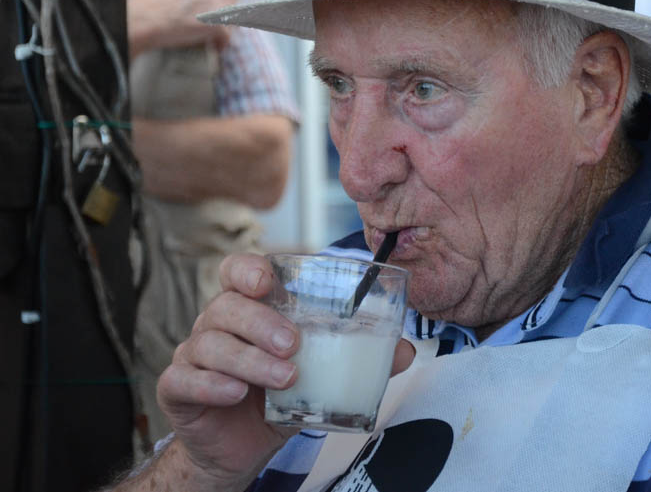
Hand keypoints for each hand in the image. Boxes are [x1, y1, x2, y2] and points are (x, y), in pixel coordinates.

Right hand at [127, 0, 237, 58]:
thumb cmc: (150, 8)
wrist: (143, 20)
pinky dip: (222, 43)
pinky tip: (215, 47)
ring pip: (232, 15)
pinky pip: (227, 35)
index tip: (222, 1)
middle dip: (228, 8)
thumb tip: (200, 1)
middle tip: (222, 21)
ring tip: (218, 35)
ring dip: (227, 26)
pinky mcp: (214, 23)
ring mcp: (213, 3)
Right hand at [152, 253, 415, 489]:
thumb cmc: (281, 397)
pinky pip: (183, 378)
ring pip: (209, 342)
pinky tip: (236, 393)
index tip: (269, 281)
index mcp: (250, 309)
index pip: (237, 271)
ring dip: (249, 358)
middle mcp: (217, 325)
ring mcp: (193, 355)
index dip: (248, 269)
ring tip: (285, 378)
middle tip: (294, 345)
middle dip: (261, 321)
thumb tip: (407, 349)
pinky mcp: (177, 388)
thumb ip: (360, 358)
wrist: (243, 447)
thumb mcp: (323, 375)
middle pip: (226, 306)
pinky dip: (211, 383)